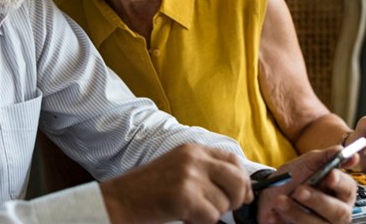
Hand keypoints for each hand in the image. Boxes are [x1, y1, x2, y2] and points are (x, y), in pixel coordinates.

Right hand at [99, 143, 252, 223]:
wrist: (121, 199)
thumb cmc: (150, 189)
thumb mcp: (179, 168)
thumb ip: (207, 171)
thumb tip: (244, 190)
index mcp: (193, 149)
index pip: (233, 159)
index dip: (242, 180)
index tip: (242, 195)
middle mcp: (193, 158)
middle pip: (237, 179)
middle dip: (236, 199)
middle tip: (220, 208)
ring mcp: (189, 176)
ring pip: (224, 203)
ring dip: (212, 213)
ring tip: (191, 210)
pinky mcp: (184, 196)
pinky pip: (211, 216)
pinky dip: (201, 222)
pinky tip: (185, 216)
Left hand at [258, 146, 356, 222]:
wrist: (268, 195)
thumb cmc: (293, 179)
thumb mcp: (306, 164)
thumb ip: (324, 157)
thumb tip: (341, 150)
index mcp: (340, 192)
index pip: (348, 188)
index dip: (340, 182)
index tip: (329, 175)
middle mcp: (337, 212)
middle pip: (338, 212)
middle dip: (317, 200)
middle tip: (298, 191)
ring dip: (296, 212)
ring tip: (279, 201)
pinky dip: (282, 221)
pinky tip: (272, 214)